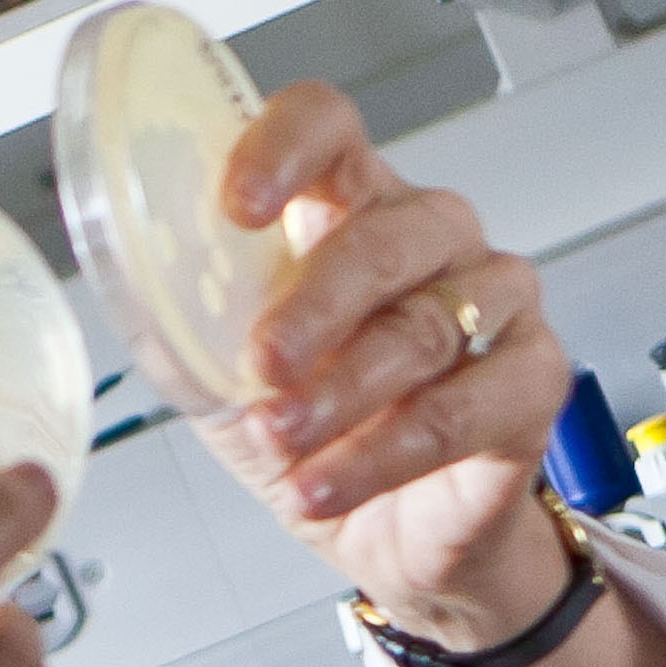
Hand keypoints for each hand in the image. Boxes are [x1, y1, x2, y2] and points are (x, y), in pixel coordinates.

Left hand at [189, 80, 579, 651]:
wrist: (390, 537)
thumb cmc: (315, 435)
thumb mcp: (225, 380)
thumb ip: (191, 328)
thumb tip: (132, 296)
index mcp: (346, 208)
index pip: (328, 129)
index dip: (285, 148)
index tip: (239, 206)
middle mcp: (428, 237)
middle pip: (384, 233)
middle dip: (314, 305)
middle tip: (263, 364)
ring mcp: (492, 300)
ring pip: (425, 325)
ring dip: (342, 394)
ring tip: (282, 440)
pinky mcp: (533, 377)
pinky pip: (469, 404)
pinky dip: (386, 453)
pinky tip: (328, 483)